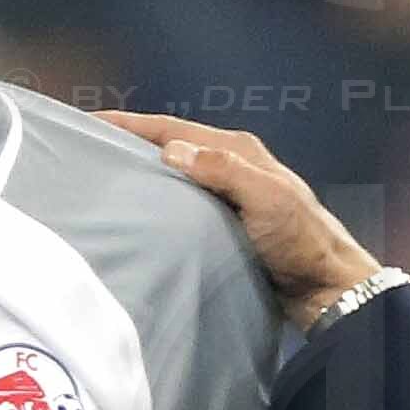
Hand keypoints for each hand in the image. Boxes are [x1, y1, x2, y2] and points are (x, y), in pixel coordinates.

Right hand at [102, 109, 384, 318]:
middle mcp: (229, 165)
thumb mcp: (268, 200)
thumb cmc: (302, 242)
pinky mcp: (224, 223)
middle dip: (128, 144)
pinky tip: (137, 214)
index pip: (172, 128)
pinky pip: (181, 203)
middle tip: (83, 149)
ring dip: (141, 173)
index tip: (88, 122)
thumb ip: (224, 171)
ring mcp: (226, 194)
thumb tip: (172, 150)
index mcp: (238, 150)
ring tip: (100, 180)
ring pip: (173, 176)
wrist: (326, 287)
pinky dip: (157, 201)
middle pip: (169, 146)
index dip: (129, 124)